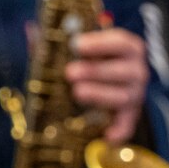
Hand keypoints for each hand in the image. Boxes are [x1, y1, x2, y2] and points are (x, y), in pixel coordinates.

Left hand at [68, 26, 148, 142]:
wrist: (113, 82)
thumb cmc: (93, 59)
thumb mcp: (80, 47)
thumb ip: (59, 40)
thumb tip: (32, 31)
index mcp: (127, 48)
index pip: (121, 42)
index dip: (99, 43)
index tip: (75, 44)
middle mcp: (136, 70)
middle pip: (124, 70)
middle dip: (96, 71)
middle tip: (69, 73)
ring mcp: (135, 94)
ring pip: (124, 96)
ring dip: (100, 94)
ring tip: (76, 92)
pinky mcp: (130, 115)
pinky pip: (127, 124)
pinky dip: (119, 131)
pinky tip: (106, 136)